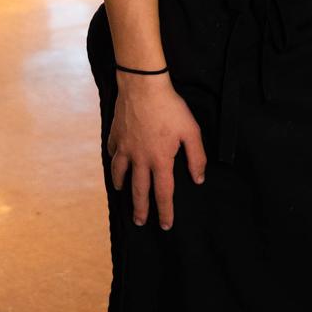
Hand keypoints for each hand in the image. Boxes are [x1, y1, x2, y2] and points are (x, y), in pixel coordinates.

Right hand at [108, 74, 206, 230]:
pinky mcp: (116, 135)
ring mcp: (125, 148)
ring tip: (122, 193)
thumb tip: (198, 179)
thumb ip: (196, 157)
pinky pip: (113, 153)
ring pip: (120, 174)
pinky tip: (116, 162)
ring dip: (122, 186)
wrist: (143, 86)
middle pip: (139, 190)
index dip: (165, 211)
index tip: (165, 225)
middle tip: (139, 222)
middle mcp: (140, 159)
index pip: (163, 193)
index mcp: (160, 160)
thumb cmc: (170, 107)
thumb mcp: (191, 131)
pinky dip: (114, 161)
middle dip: (140, 209)